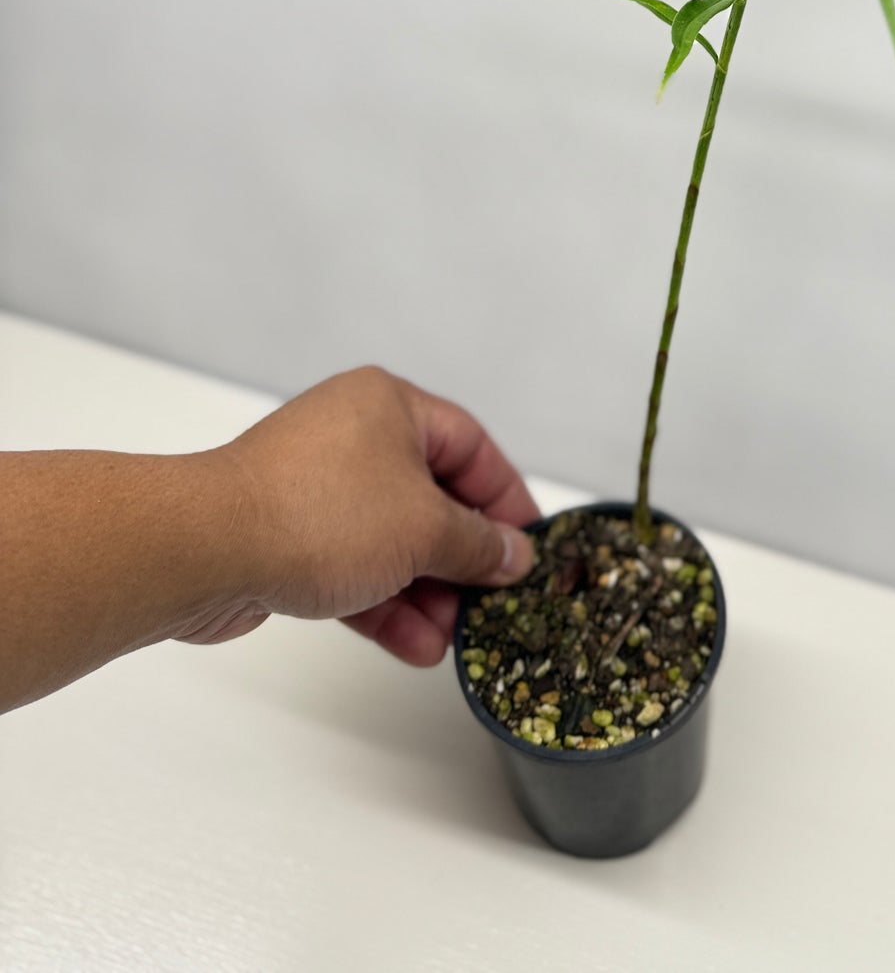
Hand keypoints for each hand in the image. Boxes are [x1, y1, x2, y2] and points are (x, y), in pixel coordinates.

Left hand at [205, 366, 541, 665]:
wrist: (206, 550)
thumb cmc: (318, 514)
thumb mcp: (423, 528)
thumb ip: (477, 544)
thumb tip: (513, 555)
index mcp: (390, 406)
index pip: (471, 446)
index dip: (506, 499)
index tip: (529, 548)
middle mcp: (355, 436)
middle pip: (431, 498)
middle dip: (461, 559)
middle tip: (492, 602)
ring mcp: (318, 487)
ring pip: (392, 540)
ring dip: (426, 591)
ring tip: (452, 638)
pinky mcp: (288, 535)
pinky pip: (353, 566)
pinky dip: (384, 602)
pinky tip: (414, 645)